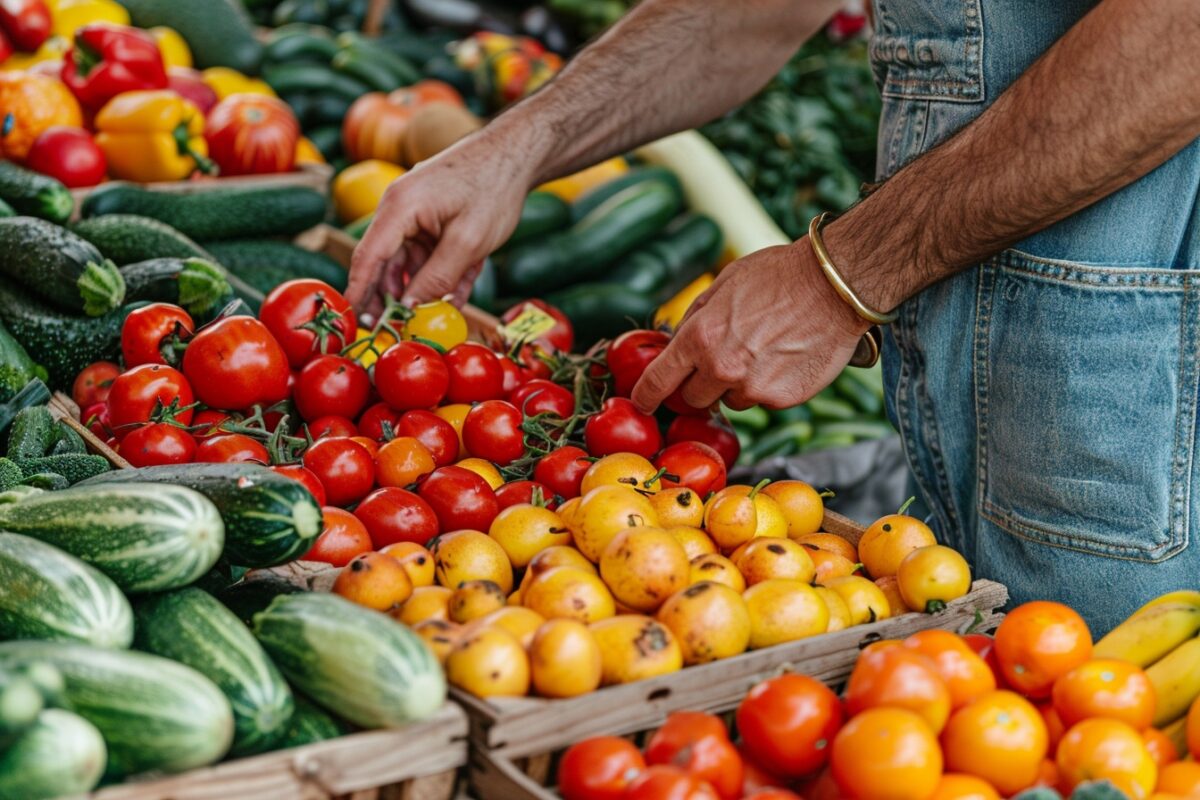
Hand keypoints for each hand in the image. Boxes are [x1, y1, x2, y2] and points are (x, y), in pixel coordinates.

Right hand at [347, 128, 535, 318]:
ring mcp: (417, 214)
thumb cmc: (493, 187)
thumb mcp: (468, 242)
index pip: (368, 258)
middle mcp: (400, 209)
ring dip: (422, 291)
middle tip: (395, 331)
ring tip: (433, 321)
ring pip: (410, 263)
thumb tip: (410, 309)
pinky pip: (431, 255)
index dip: (359, 293)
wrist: (518, 152)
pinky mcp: (434, 219)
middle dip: (391, 298)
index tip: (354, 322)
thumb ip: (437, 278)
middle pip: (385, 263)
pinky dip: (441, 276)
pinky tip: (455, 299)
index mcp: (399, 208)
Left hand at [630, 241, 871, 411]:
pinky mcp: (782, 399)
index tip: (643, 402)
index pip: (658, 381)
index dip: (646, 395)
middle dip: (699, 385)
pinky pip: (763, 400)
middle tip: (720, 362)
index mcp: (699, 338)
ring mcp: (753, 388)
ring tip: (763, 351)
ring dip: (736, 385)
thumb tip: (673, 346)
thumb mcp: (723, 285)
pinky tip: (784, 357)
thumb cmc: (778, 277)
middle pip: (692, 399)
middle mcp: (722, 368)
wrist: (834, 285)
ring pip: (730, 401)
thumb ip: (694, 320)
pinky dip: (768, 386)